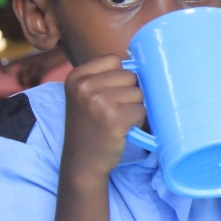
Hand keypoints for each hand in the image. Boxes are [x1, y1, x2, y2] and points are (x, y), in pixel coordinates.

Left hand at [12, 49, 67, 87]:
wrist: (63, 50)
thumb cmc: (54, 55)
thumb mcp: (41, 57)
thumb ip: (35, 62)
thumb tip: (31, 70)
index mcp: (29, 57)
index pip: (16, 62)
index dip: (11, 68)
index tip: (9, 74)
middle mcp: (31, 60)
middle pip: (21, 72)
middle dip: (20, 80)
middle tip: (23, 86)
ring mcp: (37, 63)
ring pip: (30, 76)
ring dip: (30, 83)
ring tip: (32, 88)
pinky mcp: (44, 67)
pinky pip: (38, 77)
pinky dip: (37, 82)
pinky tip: (39, 85)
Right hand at [62, 56, 146, 176]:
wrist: (82, 160)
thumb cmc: (90, 125)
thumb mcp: (85, 94)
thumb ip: (105, 77)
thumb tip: (144, 63)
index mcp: (76, 76)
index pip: (114, 60)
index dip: (119, 77)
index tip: (108, 94)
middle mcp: (84, 86)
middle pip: (130, 76)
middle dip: (128, 94)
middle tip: (113, 111)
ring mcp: (98, 101)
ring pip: (138, 93)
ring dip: (134, 108)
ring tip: (117, 120)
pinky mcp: (114, 118)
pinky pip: (141, 111)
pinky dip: (137, 121)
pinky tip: (122, 129)